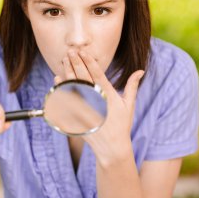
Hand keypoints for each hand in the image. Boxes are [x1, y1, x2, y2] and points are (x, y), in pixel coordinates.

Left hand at [55, 49, 143, 167]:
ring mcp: (85, 108)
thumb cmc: (121, 125)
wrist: (111, 147)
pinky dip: (61, 88)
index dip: (89, 61)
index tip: (82, 51)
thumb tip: (140, 71)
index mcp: (108, 95)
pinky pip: (66, 99)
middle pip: (83, 77)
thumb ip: (132, 86)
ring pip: (73, 86)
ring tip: (64, 59)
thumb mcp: (129, 105)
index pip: (96, 74)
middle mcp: (95, 100)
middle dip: (76, 62)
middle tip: (71, 51)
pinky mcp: (77, 116)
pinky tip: (58, 78)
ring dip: (68, 71)